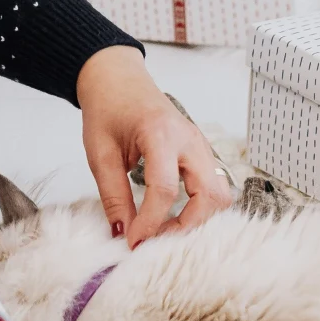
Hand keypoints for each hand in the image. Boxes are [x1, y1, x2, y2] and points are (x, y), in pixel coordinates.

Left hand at [77, 46, 234, 248]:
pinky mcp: (201, 151)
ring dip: (198, 218)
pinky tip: (173, 214)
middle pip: (209, 194)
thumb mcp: (100, 153)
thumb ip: (113, 195)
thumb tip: (122, 233)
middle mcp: (189, 138)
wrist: (117, 79)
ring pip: (219, 192)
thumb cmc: (107, 109)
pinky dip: (200, 206)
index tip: (133, 241)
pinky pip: (213, 185)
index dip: (150, 222)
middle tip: (154, 239)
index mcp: (161, 133)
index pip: (165, 188)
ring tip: (165, 228)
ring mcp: (200, 144)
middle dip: (186, 225)